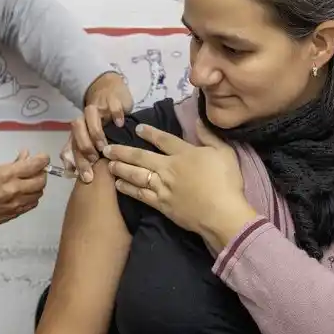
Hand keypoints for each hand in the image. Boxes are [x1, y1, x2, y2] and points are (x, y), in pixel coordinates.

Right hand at [0, 150, 48, 239]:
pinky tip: (23, 193)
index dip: (43, 159)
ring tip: (28, 181)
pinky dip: (32, 197)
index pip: (34, 165)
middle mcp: (14, 190)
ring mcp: (15, 204)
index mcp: (5, 175)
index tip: (43, 157)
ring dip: (37, 186)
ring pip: (38, 194)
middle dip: (41, 172)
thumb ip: (9, 164)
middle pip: (41, 181)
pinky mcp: (14, 215)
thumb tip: (24, 156)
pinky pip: (31, 204)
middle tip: (35, 169)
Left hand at [61, 71, 132, 182]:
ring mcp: (99, 107)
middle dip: (84, 146)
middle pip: (76, 129)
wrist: (108, 89)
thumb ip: (78, 152)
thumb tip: (69, 170)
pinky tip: (120, 125)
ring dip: (95, 132)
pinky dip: (115, 115)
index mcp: (79, 130)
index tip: (87, 177)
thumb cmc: (102, 120)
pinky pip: (112, 105)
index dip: (78, 162)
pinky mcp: (112, 98)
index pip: (73, 145)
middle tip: (94, 159)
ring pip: (90, 115)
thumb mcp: (90, 136)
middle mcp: (85, 118)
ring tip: (105, 146)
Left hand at [104, 121, 256, 250]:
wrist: (221, 213)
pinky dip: (128, 189)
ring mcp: (162, 187)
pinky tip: (118, 185)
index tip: (137, 128)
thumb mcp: (224, 153)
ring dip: (121, 168)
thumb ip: (209, 136)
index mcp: (183, 154)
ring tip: (108, 164)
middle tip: (107, 148)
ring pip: (136, 175)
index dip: (149, 132)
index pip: (163, 139)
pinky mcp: (161, 204)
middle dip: (122, 151)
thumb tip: (198, 120)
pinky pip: (140, 194)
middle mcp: (168, 168)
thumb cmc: (226, 182)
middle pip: (140, 157)